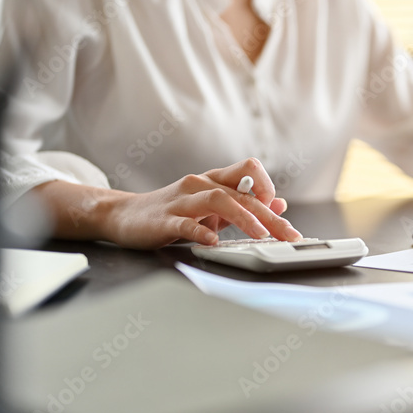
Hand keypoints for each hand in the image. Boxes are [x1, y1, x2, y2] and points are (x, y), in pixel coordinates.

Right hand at [105, 158, 301, 249]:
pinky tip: (213, 241)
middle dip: (268, 215)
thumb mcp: (211, 207)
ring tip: (260, 235)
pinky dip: (201, 231)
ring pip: (217, 200)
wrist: (124, 215)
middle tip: (288, 234)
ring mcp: (181, 201)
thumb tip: (279, 204)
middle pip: (241, 193)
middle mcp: (199, 185)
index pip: (249, 170)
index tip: (278, 213)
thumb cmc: (172, 212)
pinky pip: (185, 223)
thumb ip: (242, 205)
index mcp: (213, 180)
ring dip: (243, 217)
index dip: (267, 188)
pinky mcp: (164, 219)